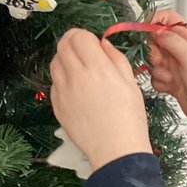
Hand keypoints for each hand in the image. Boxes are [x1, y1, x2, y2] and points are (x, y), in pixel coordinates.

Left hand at [50, 29, 151, 172]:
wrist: (116, 151)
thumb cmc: (130, 120)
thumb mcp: (131, 84)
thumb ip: (116, 59)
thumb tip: (102, 45)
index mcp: (98, 68)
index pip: (79, 36)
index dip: (84, 36)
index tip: (91, 43)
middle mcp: (77, 76)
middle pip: (62, 45)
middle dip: (72, 43)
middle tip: (83, 52)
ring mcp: (63, 91)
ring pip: (54, 63)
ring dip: (65, 60)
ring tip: (79, 71)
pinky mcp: (57, 105)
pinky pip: (54, 83)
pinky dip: (63, 80)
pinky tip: (77, 90)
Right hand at [148, 11, 186, 143]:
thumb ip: (171, 39)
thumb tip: (154, 30)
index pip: (169, 19)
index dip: (155, 21)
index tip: (145, 31)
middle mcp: (182, 51)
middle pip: (156, 41)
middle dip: (154, 51)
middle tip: (160, 60)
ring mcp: (176, 67)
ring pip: (154, 61)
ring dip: (158, 70)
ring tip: (173, 78)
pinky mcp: (172, 82)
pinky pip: (156, 78)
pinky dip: (160, 83)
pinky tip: (171, 88)